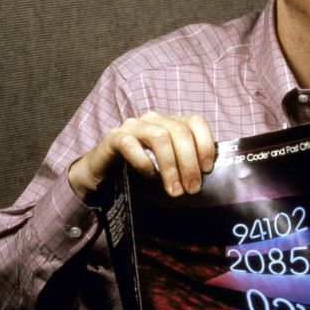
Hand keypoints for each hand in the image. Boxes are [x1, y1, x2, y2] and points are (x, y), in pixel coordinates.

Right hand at [68, 111, 215, 199]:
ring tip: (174, 189)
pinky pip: (130, 144)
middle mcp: (153, 119)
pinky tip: (149, 177)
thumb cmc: (140, 172)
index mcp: (170, 123)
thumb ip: (185, 165)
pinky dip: (143, 161)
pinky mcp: (113, 137)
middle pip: (180, 131)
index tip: (207, 169)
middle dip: (189, 162)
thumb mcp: (168, 167)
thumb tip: (206, 179)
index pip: (196, 122)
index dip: (205, 144)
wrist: (102, 176)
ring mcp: (132, 126)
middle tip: (192, 188)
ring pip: (159, 136)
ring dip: (170, 165)